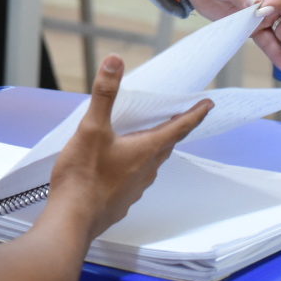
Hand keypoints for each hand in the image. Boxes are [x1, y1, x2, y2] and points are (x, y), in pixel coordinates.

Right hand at [49, 55, 211, 238]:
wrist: (72, 219)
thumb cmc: (84, 175)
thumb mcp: (91, 128)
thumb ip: (104, 95)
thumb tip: (115, 61)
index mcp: (146, 150)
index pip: (178, 128)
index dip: (194, 114)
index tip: (208, 105)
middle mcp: (147, 169)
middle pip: (166, 144)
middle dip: (172, 129)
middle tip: (177, 116)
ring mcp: (135, 187)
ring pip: (150, 161)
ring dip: (152, 147)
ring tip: (143, 136)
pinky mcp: (122, 199)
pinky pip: (135, 177)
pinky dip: (134, 164)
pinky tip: (117, 164)